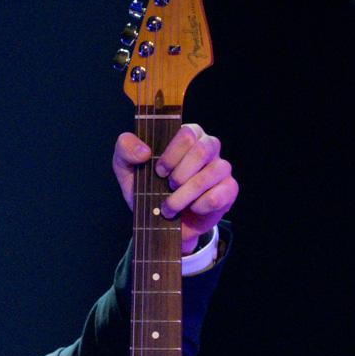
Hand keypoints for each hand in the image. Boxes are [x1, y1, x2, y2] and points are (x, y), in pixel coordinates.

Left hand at [111, 125, 237, 253]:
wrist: (158, 221)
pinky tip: (190, 209)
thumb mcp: (126, 167)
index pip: (187, 133)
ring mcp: (222, 168)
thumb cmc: (145, 187)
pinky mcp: (229, 190)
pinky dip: (198, 206)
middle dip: (179, 175)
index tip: (158, 171)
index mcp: (188, 134)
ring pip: (210, 175)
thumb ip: (125, 149)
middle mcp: (209, 147)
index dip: (171, 155)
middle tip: (166, 187)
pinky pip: (217, 196)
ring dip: (184, 195)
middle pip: (202, 151)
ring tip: (170, 206)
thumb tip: (143, 151)